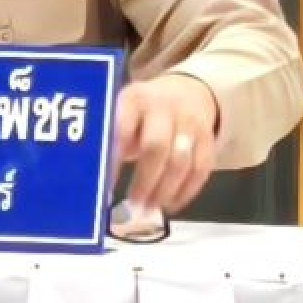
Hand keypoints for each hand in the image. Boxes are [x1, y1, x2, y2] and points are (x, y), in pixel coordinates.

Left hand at [114, 73, 218, 214]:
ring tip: (150, 209)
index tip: (103, 186)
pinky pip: (200, 169)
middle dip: (144, 180)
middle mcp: (164, 107)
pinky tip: (171, 205)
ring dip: (165, 190)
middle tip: (134, 205)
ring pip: (181, 161)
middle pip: (156, 146)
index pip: (122, 130)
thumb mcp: (123, 112)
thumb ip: (111, 139)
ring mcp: (189, 123)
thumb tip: (94, 178)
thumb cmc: (143, 113)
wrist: (187, 92)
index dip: (113, 160)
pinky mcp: (208, 139)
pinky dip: (186, 192)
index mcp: (135, 99)